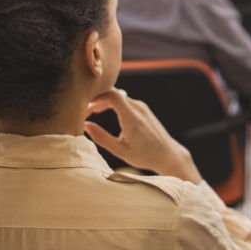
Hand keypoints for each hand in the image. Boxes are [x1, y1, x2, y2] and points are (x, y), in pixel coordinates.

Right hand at [85, 89, 200, 182]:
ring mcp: (142, 107)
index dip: (96, 98)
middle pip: (113, 93)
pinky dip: (111, 103)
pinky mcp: (143, 109)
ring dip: (103, 101)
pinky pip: (124, 100)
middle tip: (83, 112)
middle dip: (96, 99)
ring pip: (118, 96)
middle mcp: (138, 108)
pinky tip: (102, 111)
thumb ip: (102, 138)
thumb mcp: (120, 151)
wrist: (168, 154)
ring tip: (90, 112)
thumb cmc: (145, 155)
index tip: (84, 108)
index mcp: (132, 118)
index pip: (113, 95)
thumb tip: (86, 125)